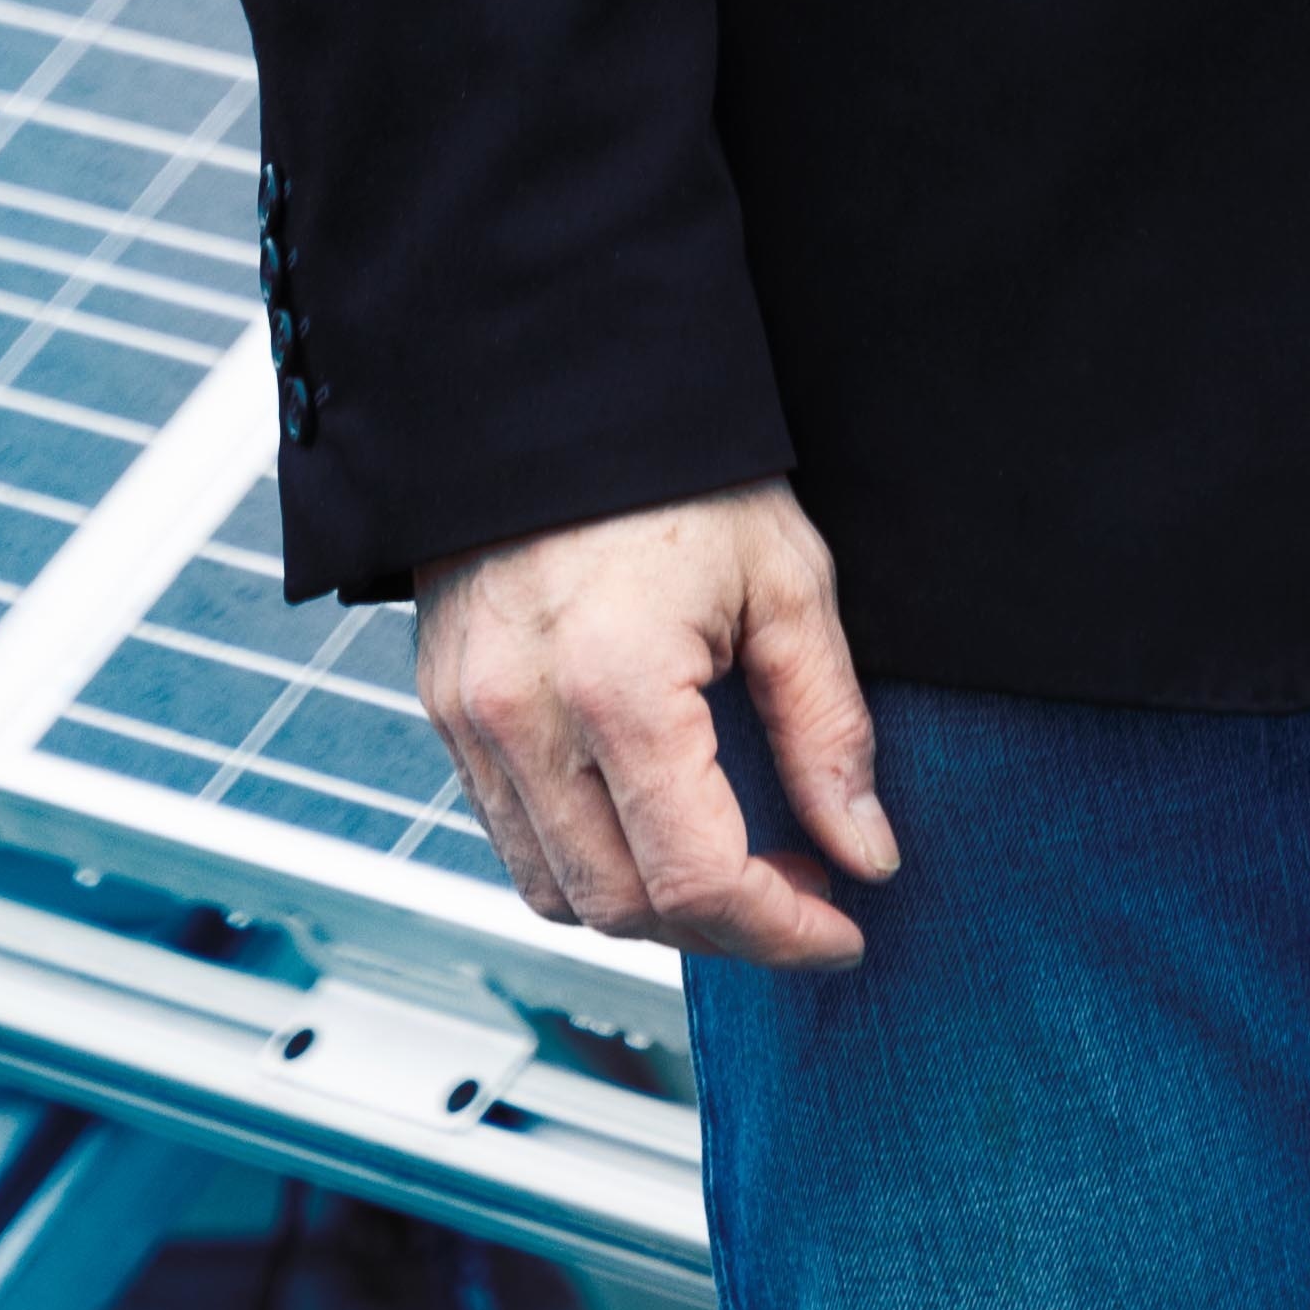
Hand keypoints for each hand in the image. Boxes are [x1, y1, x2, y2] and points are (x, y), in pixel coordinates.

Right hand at [415, 477, 898, 970]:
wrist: (556, 379)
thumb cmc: (680, 465)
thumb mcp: (786, 579)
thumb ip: (828, 728)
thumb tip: (864, 852)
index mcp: (615, 684)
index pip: (695, 879)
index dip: (779, 928)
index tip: (841, 929)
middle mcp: (524, 718)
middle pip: (623, 907)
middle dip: (726, 927)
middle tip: (803, 892)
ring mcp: (468, 719)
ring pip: (556, 892)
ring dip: (651, 907)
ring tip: (733, 865)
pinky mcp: (445, 709)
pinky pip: (513, 837)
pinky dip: (585, 861)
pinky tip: (652, 822)